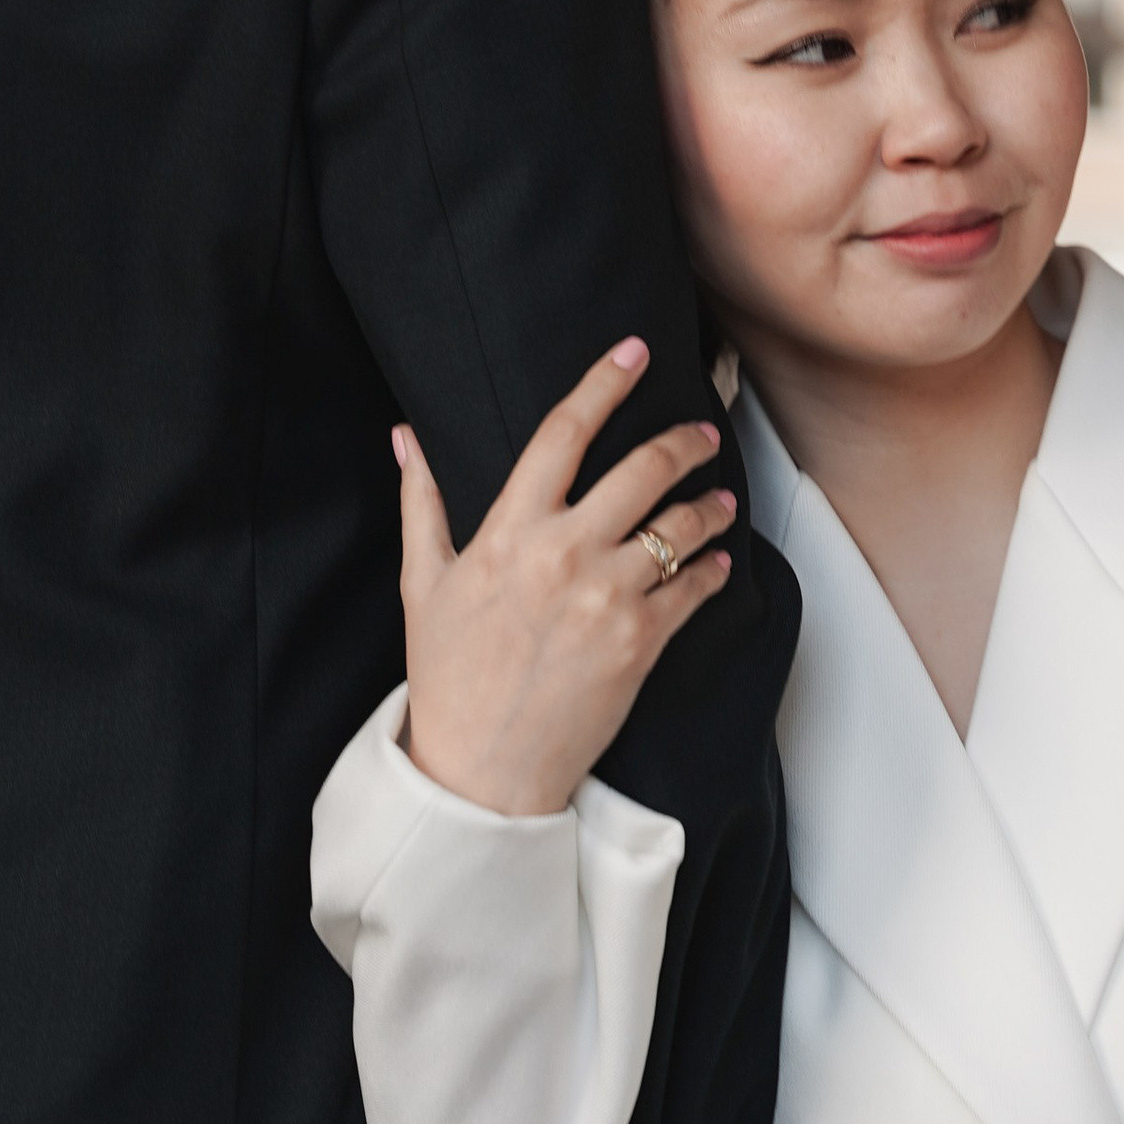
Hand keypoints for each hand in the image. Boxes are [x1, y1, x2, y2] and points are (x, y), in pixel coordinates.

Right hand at [394, 338, 733, 816]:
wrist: (480, 772)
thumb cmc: (449, 676)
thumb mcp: (423, 583)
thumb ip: (422, 500)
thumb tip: (406, 435)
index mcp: (509, 531)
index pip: (563, 432)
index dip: (602, 382)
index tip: (633, 350)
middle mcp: (564, 554)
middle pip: (642, 468)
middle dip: (683, 439)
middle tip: (701, 429)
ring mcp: (608, 598)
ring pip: (680, 525)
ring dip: (708, 504)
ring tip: (718, 498)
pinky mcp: (641, 643)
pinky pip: (694, 587)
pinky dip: (710, 569)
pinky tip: (713, 562)